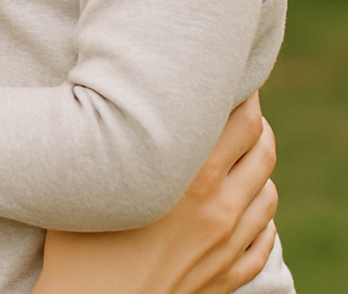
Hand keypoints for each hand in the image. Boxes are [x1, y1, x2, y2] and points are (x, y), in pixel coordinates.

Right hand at [33, 94, 277, 293]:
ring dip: (258, 167)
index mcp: (190, 175)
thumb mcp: (96, 177)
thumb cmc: (80, 240)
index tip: (227, 74)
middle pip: (262, 149)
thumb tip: (117, 92)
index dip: (242, 91)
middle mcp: (219, 206)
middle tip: (234, 105)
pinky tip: (240, 204)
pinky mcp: (229, 276)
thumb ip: (116, 133)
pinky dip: (260, 214)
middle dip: (254, 122)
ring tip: (236, 153)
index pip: (242, 118)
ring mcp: (228, 244)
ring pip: (268, 191)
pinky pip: (264, 237)